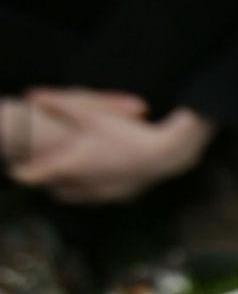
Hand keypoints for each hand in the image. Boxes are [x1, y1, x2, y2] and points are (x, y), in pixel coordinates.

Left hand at [10, 89, 213, 202]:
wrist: (167, 156)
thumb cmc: (127, 133)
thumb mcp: (92, 113)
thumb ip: (60, 104)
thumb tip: (31, 94)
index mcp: (72, 166)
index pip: (35, 176)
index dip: (22, 173)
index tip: (13, 171)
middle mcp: (85, 185)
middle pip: (55, 191)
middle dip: (47, 184)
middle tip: (41, 175)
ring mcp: (105, 194)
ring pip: (76, 198)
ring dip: (68, 190)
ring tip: (65, 181)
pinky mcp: (122, 197)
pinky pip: (99, 198)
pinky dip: (92, 192)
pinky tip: (99, 181)